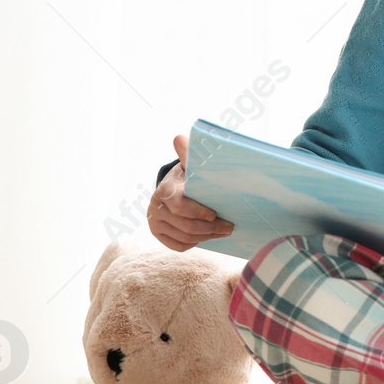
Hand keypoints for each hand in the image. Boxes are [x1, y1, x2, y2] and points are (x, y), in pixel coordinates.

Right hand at [147, 134, 233, 251]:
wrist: (172, 189)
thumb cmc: (187, 177)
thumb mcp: (189, 165)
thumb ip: (188, 154)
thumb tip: (179, 137)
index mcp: (165, 190)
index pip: (179, 206)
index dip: (198, 213)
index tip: (215, 214)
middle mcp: (155, 208)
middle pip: (185, 226)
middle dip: (210, 228)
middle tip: (229, 227)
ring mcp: (155, 223)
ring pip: (184, 238)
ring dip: (207, 237)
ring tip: (223, 232)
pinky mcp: (158, 235)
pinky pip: (179, 246)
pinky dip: (195, 243)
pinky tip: (208, 237)